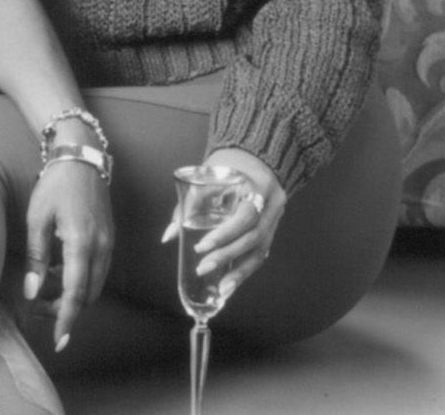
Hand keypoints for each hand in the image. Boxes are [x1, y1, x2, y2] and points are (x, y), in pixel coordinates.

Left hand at [22, 158, 113, 349]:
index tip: (60, 339)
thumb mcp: (36, 219)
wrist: (82, 159)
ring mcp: (109, 244)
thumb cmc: (55, 186)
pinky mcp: (109, 240)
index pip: (76, 292)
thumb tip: (32, 291)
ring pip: (95, 285)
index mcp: (81, 243)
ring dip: (74, 296)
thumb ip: (35, 257)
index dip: (67, 318)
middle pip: (88, 294)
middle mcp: (101, 248)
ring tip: (46, 292)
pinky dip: (80, 280)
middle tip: (39, 310)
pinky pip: (98, 271)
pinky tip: (58, 273)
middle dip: (67, 309)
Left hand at [163, 147, 284, 303]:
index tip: (202, 246)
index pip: (245, 216)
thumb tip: (169, 236)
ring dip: (240, 272)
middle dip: (227, 256)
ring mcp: (276, 217)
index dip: (224, 234)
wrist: (256, 155)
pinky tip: (233, 282)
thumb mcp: (207, 177)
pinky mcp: (273, 227)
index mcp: (257, 187)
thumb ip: (188, 205)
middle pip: (254, 237)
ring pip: (261, 250)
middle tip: (204, 268)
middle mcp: (272, 204)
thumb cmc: (227, 163)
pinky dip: (246, 268)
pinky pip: (262, 251)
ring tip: (222, 289)